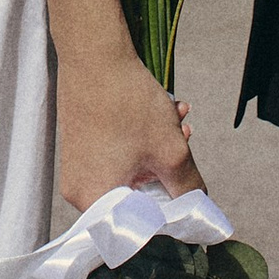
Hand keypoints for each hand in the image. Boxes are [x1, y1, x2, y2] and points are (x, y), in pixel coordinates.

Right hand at [58, 46, 198, 210]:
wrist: (93, 50)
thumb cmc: (126, 102)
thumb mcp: (170, 151)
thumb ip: (189, 189)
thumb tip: (200, 210)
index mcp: (93, 201)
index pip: (139, 228)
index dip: (170, 213)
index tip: (187, 190)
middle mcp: (79, 189)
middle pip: (137, 198)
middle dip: (167, 170)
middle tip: (185, 141)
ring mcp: (78, 165)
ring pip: (131, 171)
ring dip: (159, 148)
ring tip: (176, 118)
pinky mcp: (81, 143)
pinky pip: (118, 154)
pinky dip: (142, 138)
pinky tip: (162, 111)